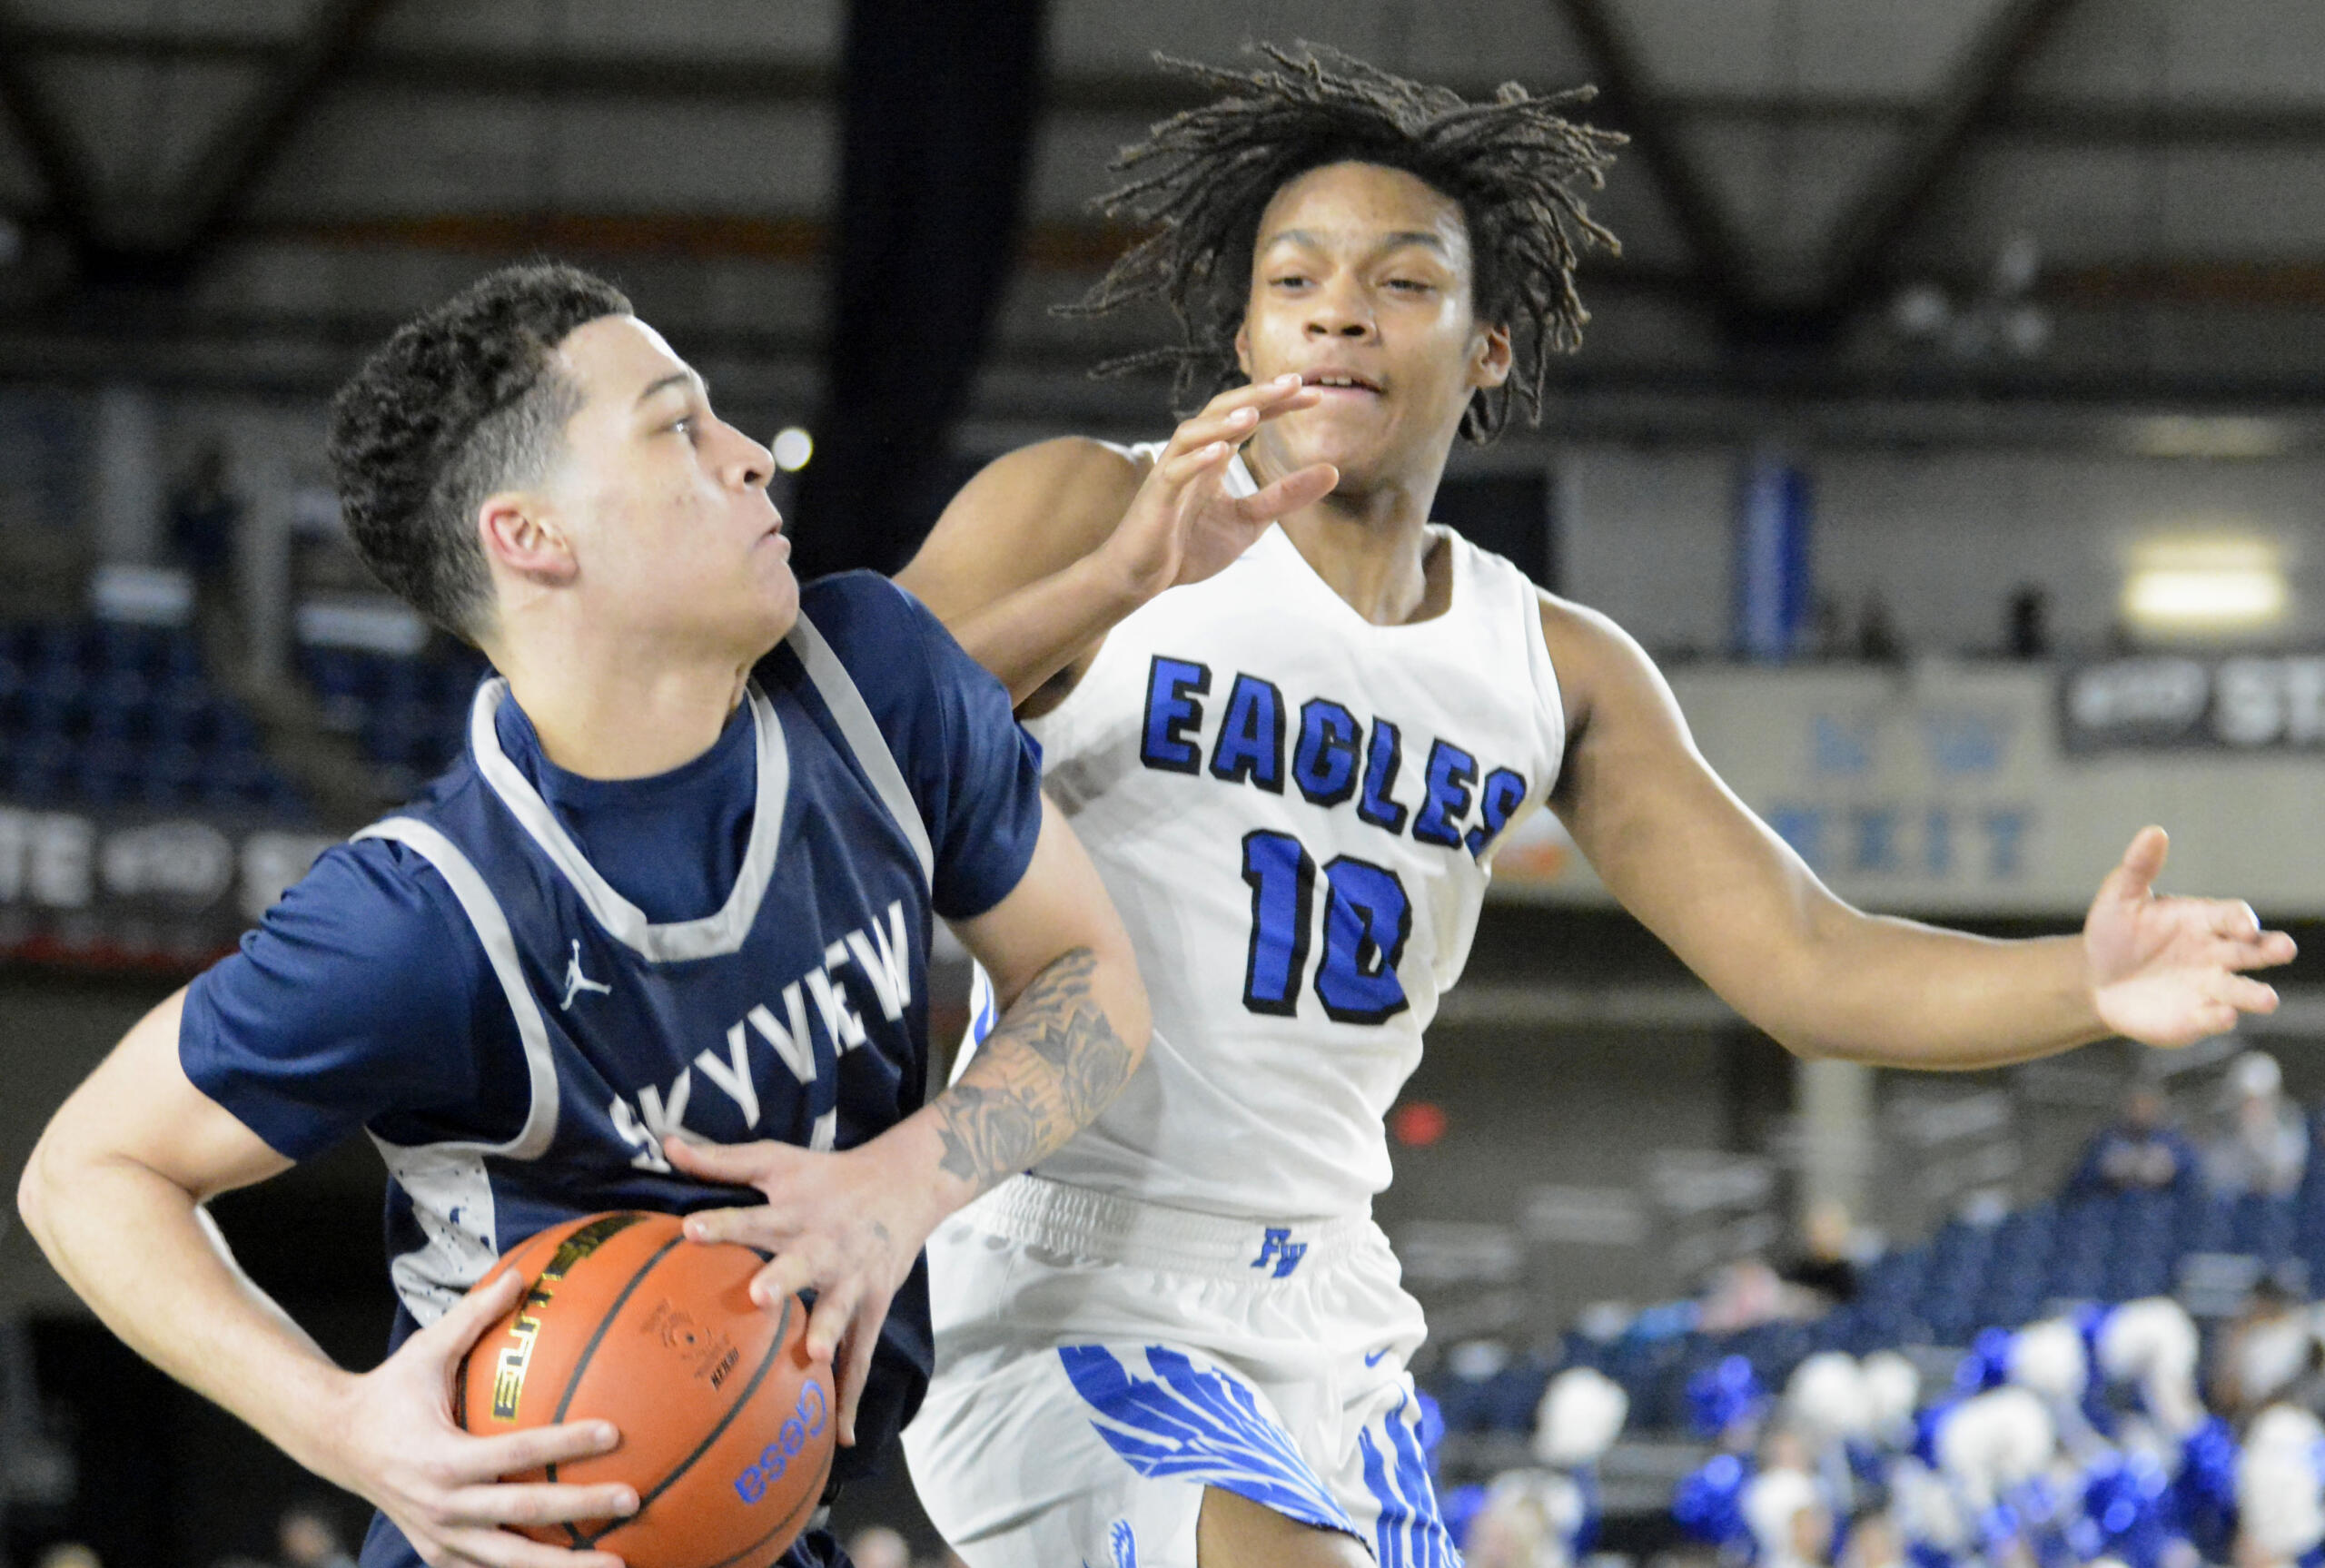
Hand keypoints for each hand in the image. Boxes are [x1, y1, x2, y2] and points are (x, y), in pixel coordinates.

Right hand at [315, 1267, 636, 1567]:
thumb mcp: (426, 1350)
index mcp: (442, 1458)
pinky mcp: (439, 1554)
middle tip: (632, 1500)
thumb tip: (522, 1273)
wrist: (335, 1443)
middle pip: (522, 1513)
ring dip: (563, 1566)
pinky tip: (575, 1567)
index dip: (564, 1443)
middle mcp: (442, 1506)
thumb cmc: (390, 1391)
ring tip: (619, 1566)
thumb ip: (473, 1315)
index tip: (613, 1433)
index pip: (514, 1452)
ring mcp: (440, 1537)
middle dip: (580, 1509)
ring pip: (510, 1560)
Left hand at [664, 1136, 933, 1447]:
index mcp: (796, 1211)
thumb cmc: (828, 1175)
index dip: (724, 1222)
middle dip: (783, 1278)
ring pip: (840, 1308)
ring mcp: (853, 1278)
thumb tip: (664, 1144)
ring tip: (815, 1359)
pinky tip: (840, 1436)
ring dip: (828, 1332)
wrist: (906, 1184)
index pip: (754, 1215)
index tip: (689, 1230)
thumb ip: (720, 1160)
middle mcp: (825, 1244)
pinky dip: (851, 1395)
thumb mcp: (778, 1159)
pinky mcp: (873, 1305)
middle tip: (760, 1295)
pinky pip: (861, 1356)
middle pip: (802, 1262)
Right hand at [1095, 375, 1337, 601]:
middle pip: (1222, 411)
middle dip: (1256, 395)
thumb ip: (1285, 496)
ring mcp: (1171, 473)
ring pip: (1193, 432)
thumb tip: (1333, 471)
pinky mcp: (1157, 499)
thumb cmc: (1189, 547)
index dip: (1278, 403)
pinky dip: (1197, 459)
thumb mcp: (1250, 521)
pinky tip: (1221, 451)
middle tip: (1294, 382)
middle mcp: (1192, 456)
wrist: (1143, 579)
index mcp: (1214, 457)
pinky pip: (1175, 471)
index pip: (1247, 417)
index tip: (1314, 395)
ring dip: (1223, 421)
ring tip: (1255, 413)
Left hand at [2084, 826, 2296, 1046]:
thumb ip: (2139, 867)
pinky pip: (2214, 1018)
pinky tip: (2221, 1016)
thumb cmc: (2115, 932)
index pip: (2233, 916)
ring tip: (2267, 998)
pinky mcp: (2197, 1018)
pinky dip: (2220, 1018)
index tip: (2243, 925)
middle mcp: (2216, 954)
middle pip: (2253, 951)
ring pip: (2242, 991)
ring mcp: (2210, 987)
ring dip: (2255, 994)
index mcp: (2204, 920)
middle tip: (2285, 949)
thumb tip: (2154, 832)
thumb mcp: (2120, 897)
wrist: (2095, 977)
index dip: (2240, 919)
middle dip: (2270, 950)